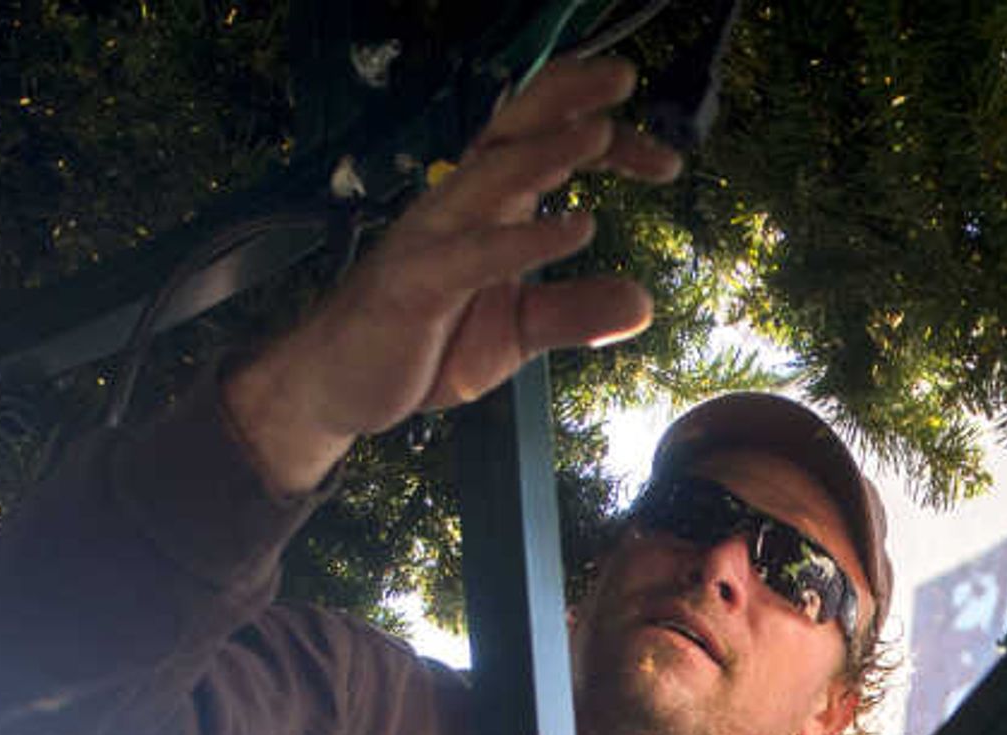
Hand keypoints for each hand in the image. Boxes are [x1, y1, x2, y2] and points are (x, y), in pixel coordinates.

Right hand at [221, 56, 683, 495]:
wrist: (340, 386)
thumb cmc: (427, 341)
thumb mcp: (516, 330)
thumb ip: (574, 312)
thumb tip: (643, 302)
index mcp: (486, 207)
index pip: (543, 147)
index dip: (601, 139)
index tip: (666, 156)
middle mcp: (460, 205)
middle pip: (512, 131)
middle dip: (566, 99)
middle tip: (624, 77)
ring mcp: (434, 238)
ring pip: (492, 175)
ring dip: (548, 151)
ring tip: (602, 132)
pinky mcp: (418, 282)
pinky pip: (477, 253)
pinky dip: (527, 238)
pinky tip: (577, 228)